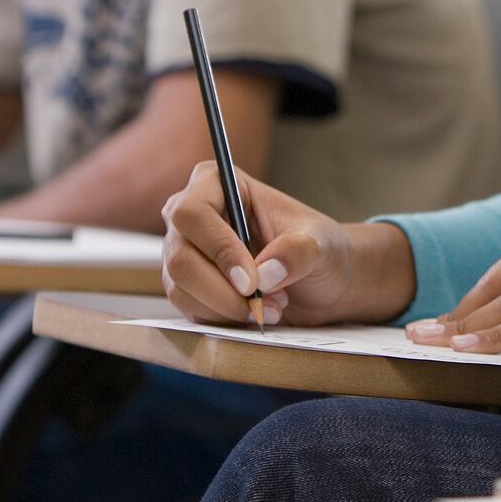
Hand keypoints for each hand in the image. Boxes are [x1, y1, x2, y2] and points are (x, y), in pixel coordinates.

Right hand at [160, 162, 413, 327]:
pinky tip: (255, 313)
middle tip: (264, 304)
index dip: (220, 250)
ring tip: (271, 307)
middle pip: (180, 257)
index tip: (253, 282)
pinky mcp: (185, 284)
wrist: (318, 280)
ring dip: (227, 307)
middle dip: (223, 290)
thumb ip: (299, 251)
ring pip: (180, 288)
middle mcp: (190, 215)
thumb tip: (266, 273)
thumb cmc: (317, 248)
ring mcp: (182, 250)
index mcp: (216, 183)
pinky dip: (223, 317)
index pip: (193, 213)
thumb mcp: (320, 244)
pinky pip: (188, 308)